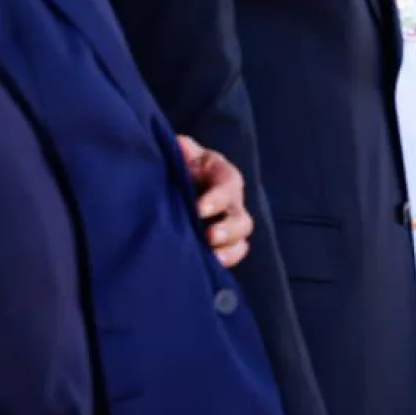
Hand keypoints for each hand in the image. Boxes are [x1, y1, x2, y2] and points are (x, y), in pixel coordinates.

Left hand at [178, 135, 252, 267]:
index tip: (199, 209)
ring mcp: (228, 222)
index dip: (217, 198)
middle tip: (210, 237)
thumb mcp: (179, 151)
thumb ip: (180, 149)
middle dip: (228, 229)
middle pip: (241, 217)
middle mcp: (231, 201)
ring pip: (241, 238)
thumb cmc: (179, 163)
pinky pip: (233, 253)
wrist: (174, 179)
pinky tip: (210, 268)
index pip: (227, 185)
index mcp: (221, 175)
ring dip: (229, 249)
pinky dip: (226, 261)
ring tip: (213, 259)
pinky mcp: (221, 240)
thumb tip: (178, 146)